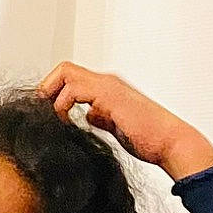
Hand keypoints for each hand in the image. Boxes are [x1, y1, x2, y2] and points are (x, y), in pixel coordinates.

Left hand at [37, 63, 212, 180]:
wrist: (169, 143)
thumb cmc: (148, 138)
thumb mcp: (114, 126)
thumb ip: (99, 117)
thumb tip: (85, 117)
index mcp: (106, 88)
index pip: (70, 77)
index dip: (53, 92)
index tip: (46, 114)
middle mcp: (106, 82)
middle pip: (63, 69)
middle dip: (46, 89)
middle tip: (42, 114)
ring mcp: (108, 86)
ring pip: (65, 73)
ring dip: (52, 95)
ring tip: (53, 119)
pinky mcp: (109, 96)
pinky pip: (73, 90)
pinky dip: (63, 105)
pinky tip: (66, 123)